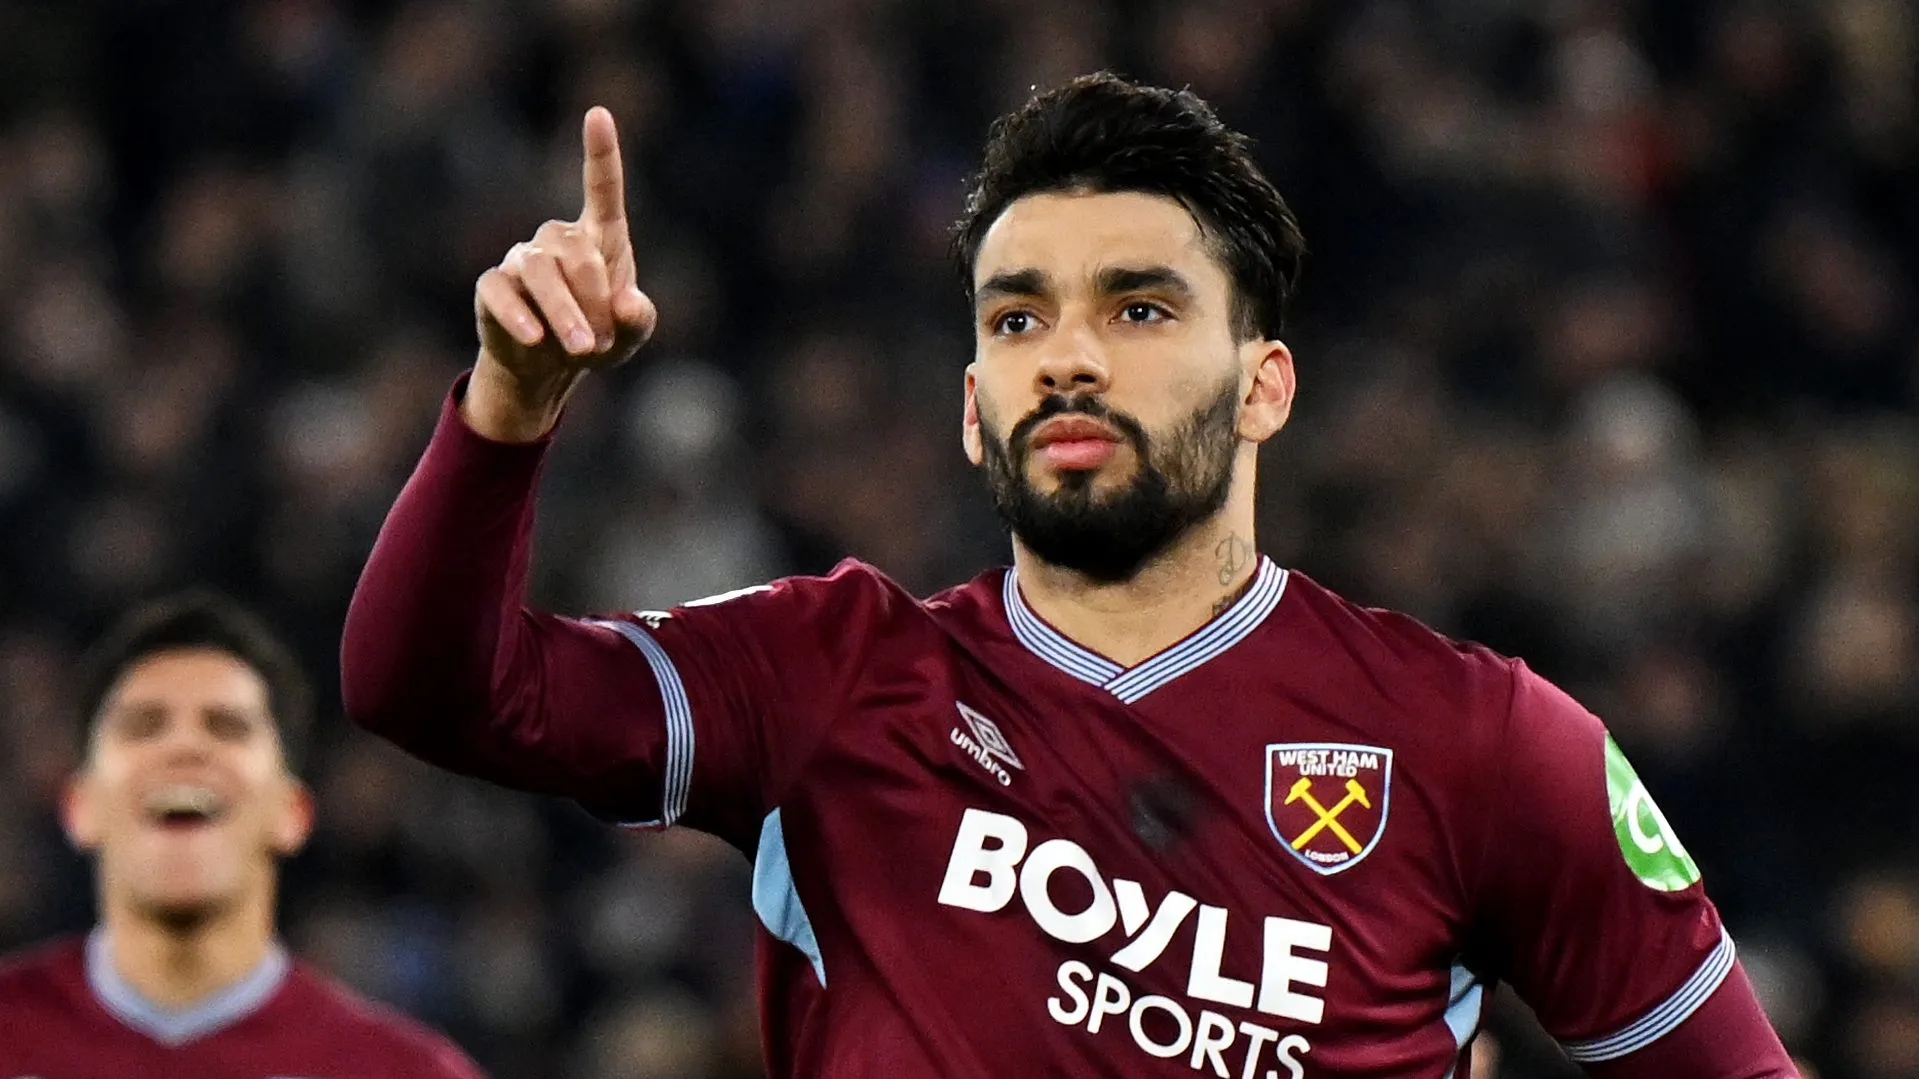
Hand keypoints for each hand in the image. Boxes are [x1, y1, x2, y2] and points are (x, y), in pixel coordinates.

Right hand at [465, 107, 657, 441]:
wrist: (549, 369)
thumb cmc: (598, 339)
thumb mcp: (630, 336)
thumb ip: (638, 319)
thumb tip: (628, 302)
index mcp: (600, 238)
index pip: (600, 186)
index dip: (600, 151)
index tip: (598, 114)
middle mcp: (558, 240)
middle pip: (575, 251)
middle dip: (594, 299)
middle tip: (602, 344)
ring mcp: (522, 260)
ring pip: (539, 271)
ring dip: (564, 312)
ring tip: (583, 350)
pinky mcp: (493, 287)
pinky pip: (501, 292)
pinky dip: (519, 316)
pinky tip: (535, 340)